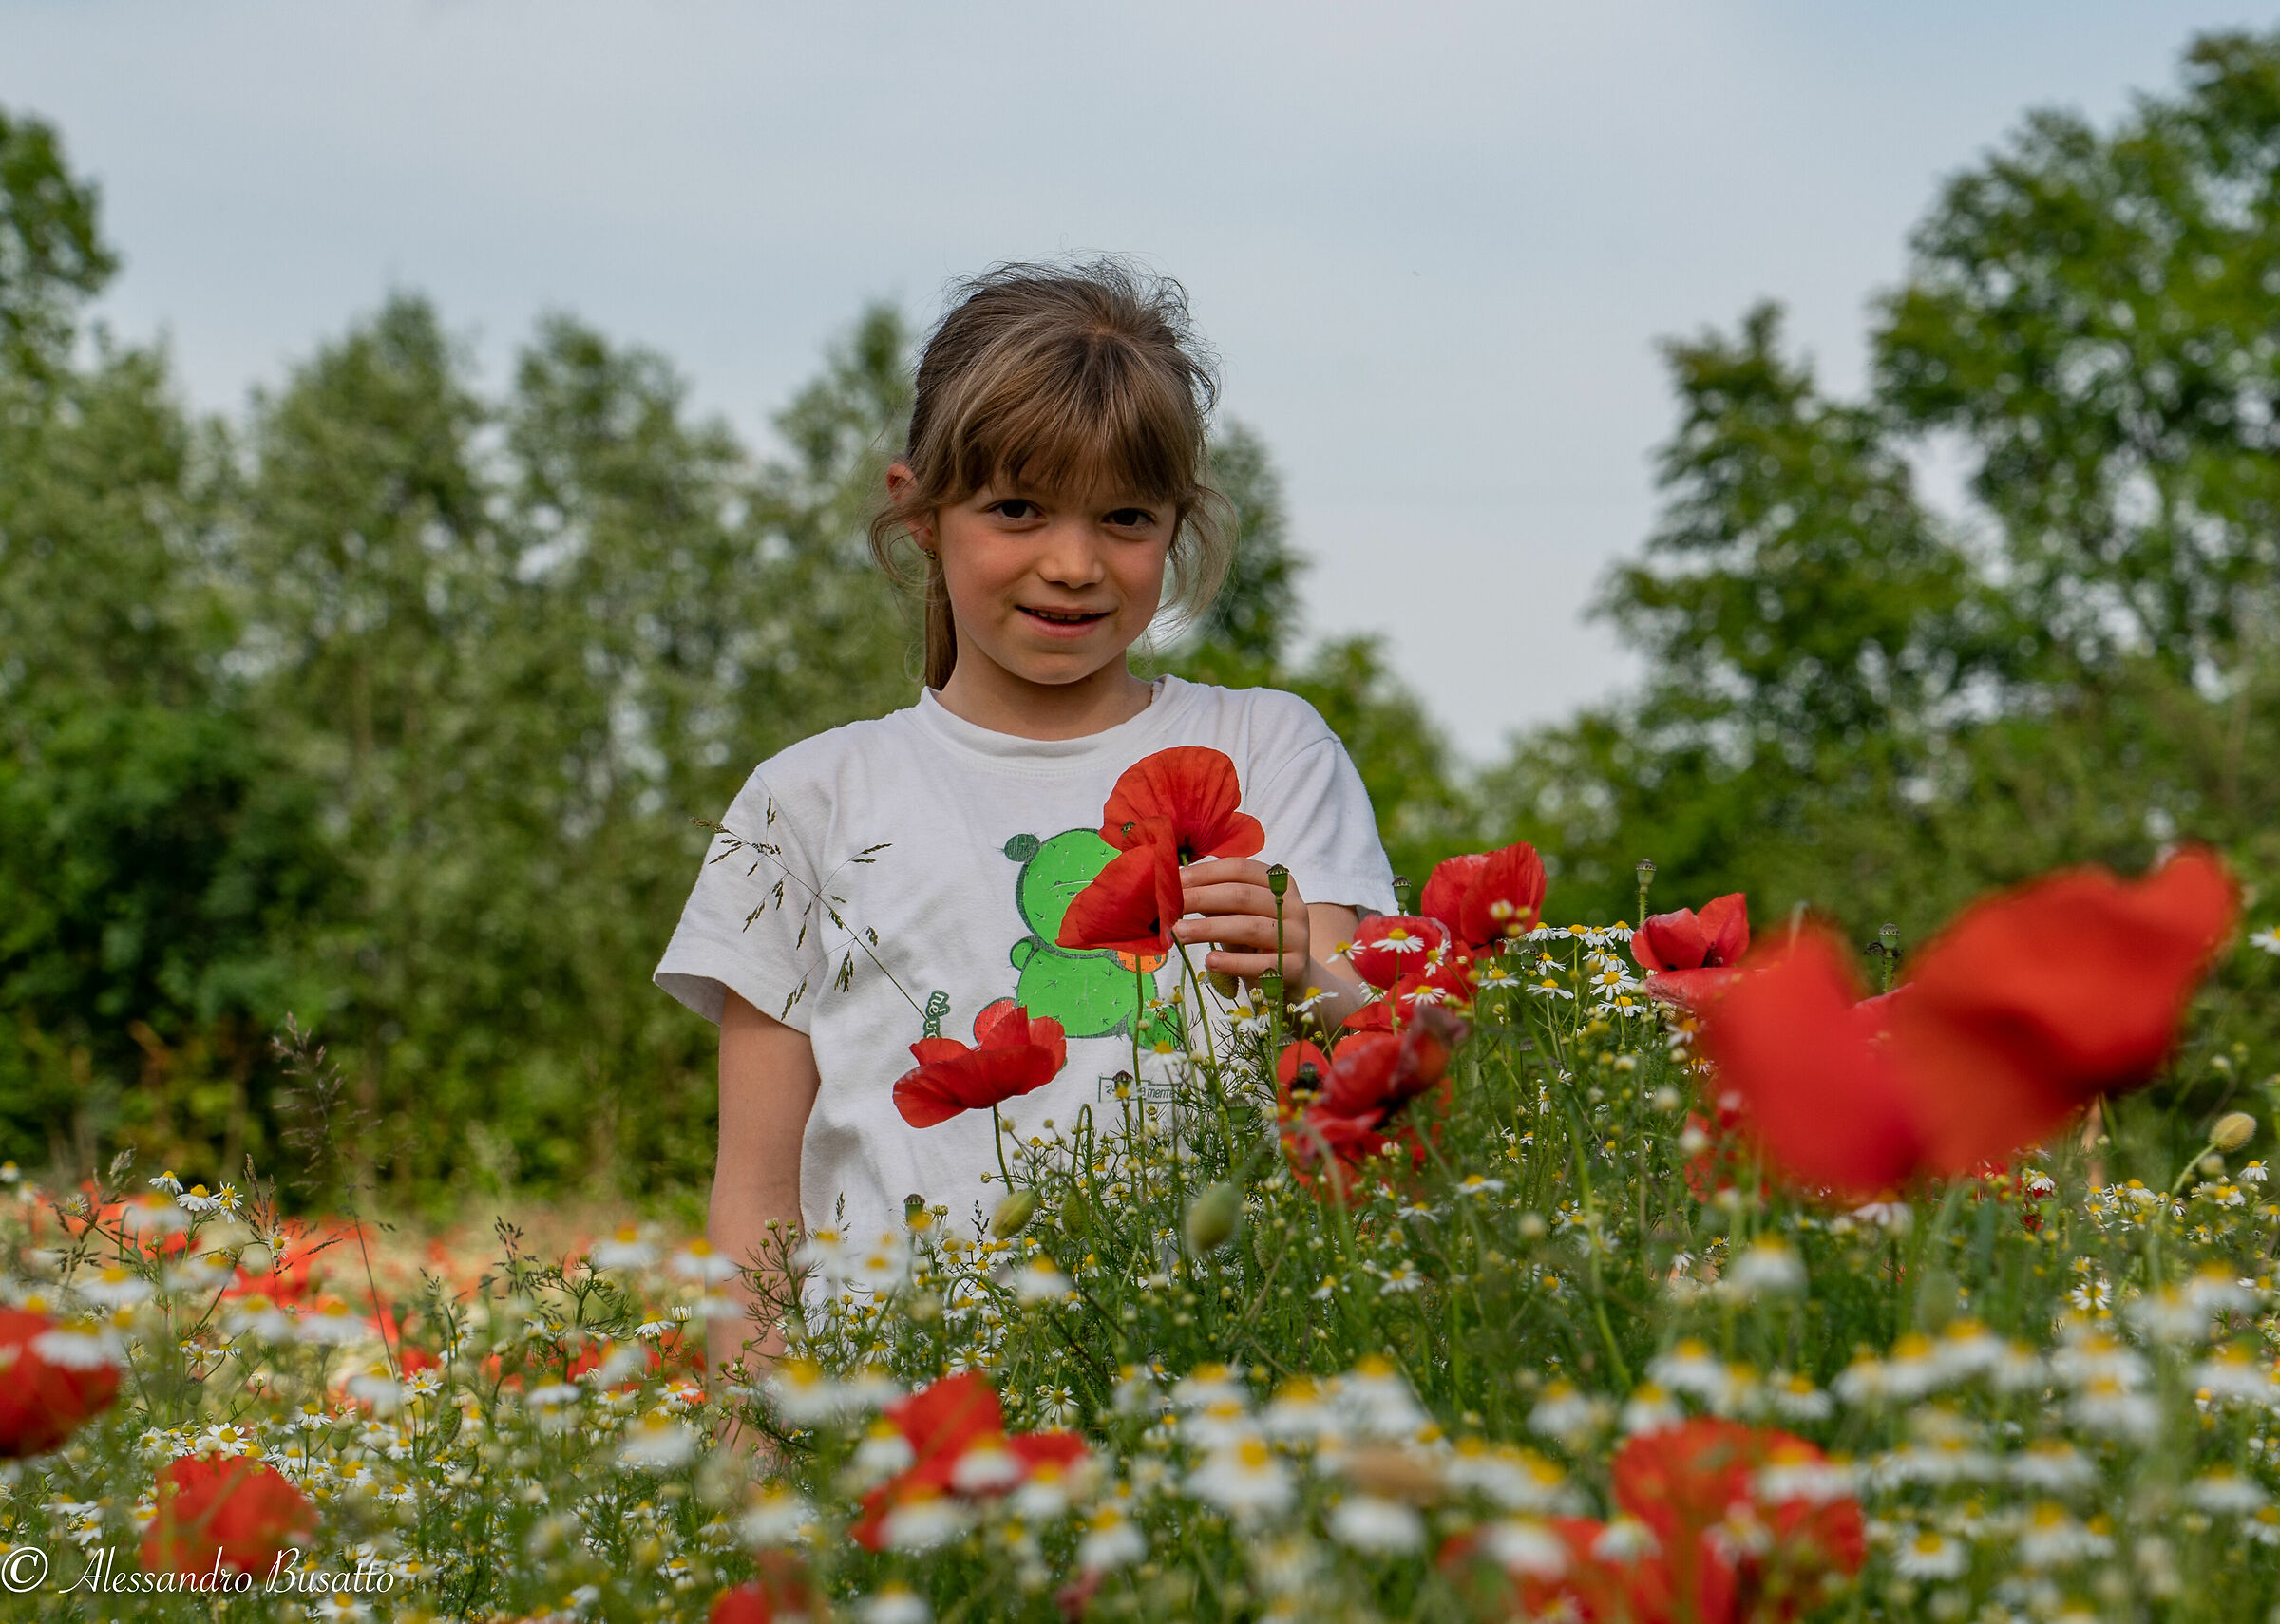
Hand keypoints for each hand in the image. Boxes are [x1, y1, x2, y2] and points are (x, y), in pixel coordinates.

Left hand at [1176, 858, 1308, 983]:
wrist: (1290, 976)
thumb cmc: (1255, 938)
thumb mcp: (1238, 913)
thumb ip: (1213, 898)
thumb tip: (1171, 888)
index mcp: (1279, 883)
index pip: (1240, 869)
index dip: (1205, 873)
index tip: (1175, 882)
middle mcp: (1293, 905)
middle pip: (1242, 896)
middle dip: (1201, 899)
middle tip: (1170, 907)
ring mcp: (1297, 937)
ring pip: (1249, 928)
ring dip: (1209, 929)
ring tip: (1179, 934)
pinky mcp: (1294, 967)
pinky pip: (1261, 964)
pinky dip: (1232, 962)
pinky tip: (1209, 962)